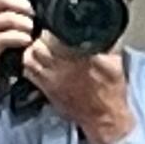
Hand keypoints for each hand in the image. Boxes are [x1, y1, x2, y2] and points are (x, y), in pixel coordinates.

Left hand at [19, 34, 137, 143]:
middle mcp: (62, 67)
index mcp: (80, 57)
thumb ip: (107, 43)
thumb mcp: (115, 62)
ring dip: (32, 50)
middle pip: (39, 45)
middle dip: (41, 38)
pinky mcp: (46, 89)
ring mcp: (51, 79)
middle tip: (47, 36)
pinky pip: (29, 73)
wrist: (104, 116)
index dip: (52, 28)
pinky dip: (30, 65)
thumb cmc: (111, 90)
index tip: (56, 27)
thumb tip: (101, 28)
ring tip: (41, 47)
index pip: (55, 36)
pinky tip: (38, 62)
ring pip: (30, 58)